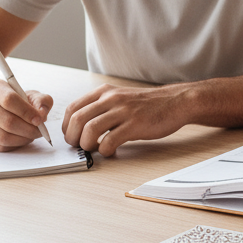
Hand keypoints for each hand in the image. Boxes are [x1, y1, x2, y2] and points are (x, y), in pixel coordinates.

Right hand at [0, 78, 52, 150]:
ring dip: (23, 139)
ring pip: (3, 137)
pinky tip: (21, 139)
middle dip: (29, 129)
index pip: (10, 100)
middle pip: (8, 121)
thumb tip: (42, 114)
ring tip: (32, 135)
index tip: (40, 119)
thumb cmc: (12, 100)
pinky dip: (15, 145)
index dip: (27, 112)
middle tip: (40, 131)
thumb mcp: (28, 93)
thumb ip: (41, 100)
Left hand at [62, 84, 191, 155]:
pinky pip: (109, 141)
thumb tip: (81, 127)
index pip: (72, 108)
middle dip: (73, 138)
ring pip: (89, 130)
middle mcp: (111, 99)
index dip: (67, 127)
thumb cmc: (148, 104)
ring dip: (86, 145)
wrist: (176, 102)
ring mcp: (123, 111)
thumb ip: (102, 107)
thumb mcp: (121, 97)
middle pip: (77, 119)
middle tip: (79, 146)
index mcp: (105, 92)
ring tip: (94, 149)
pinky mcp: (135, 125)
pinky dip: (105, 151)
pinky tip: (111, 150)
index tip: (72, 136)